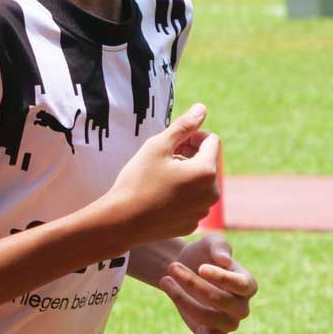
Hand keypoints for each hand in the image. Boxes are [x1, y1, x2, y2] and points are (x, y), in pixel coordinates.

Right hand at [108, 103, 219, 243]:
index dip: (193, 136)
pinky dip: (181, 195)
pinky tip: (159, 197)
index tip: (172, 142)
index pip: (211, 140)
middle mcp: (211, 193)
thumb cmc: (138, 181)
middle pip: (207, 162)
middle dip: (189, 156)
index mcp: (206, 171)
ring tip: (159, 178)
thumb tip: (202, 109)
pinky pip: (192, 202)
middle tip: (162, 158)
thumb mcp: (158, 146)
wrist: (121, 222)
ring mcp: (202, 212)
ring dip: (186, 175)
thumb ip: (183, 126)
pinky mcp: (191, 224)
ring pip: (200, 183)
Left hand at [157, 232, 257, 333]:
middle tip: (172, 267)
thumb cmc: (203, 252)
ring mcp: (227, 323)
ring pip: (210, 319)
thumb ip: (220, 247)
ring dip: (184, 301)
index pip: (243, 286)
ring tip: (165, 281)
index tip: (200, 267)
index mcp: (248, 284)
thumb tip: (224, 260)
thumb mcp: (212, 242)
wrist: (184, 266)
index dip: (223, 278)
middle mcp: (241, 307)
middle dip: (194, 284)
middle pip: (223, 302)